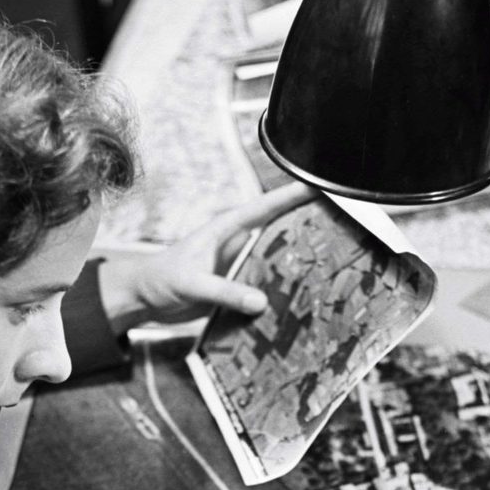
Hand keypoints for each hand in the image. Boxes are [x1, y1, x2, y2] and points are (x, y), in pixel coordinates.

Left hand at [96, 182, 313, 332]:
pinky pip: (266, 286)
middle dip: (308, 228)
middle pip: (280, 231)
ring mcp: (240, 265)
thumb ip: (224, 291)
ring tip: (334, 269)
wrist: (146, 299)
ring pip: (276, 261)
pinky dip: (282, 293)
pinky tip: (302, 302)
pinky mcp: (238, 287)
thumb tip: (260, 302)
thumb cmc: (162, 280)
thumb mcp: (192, 283)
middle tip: (344, 230)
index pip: (266, 207)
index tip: (321, 186)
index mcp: (227, 229)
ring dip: (298, 265)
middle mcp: (238, 244)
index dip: (293, 196)